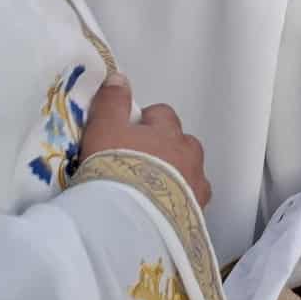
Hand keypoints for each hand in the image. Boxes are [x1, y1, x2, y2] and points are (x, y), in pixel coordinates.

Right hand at [80, 73, 211, 205]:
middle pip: (182, 142)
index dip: (145, 122)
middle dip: (166, 148)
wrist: (130, 221)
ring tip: (153, 190)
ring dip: (178, 175)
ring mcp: (196, 184)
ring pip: (191, 171)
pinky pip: (193, 200)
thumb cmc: (115, 170)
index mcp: (167, 130)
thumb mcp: (103, 130)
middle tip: (141, 163)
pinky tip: (163, 210)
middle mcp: (188, 153)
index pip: (162, 114)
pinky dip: (181, 202)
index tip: (129, 134)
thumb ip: (112, 102)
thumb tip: (119, 78)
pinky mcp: (197, 212)